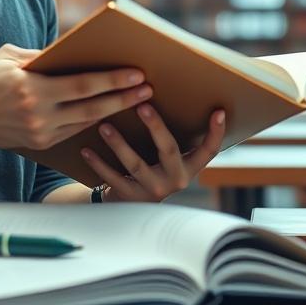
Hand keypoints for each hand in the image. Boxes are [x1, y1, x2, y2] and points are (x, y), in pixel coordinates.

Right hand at [0, 44, 154, 150]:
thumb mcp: (8, 57)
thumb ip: (41, 55)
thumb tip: (73, 49)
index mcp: (31, 88)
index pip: (82, 85)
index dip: (112, 80)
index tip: (137, 73)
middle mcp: (39, 114)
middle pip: (92, 107)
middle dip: (123, 98)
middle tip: (149, 89)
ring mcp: (41, 132)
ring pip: (87, 122)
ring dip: (115, 110)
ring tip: (139, 100)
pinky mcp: (43, 143)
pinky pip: (76, 131)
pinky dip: (96, 121)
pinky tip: (114, 111)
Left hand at [79, 104, 226, 201]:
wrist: (132, 208)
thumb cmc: (152, 169)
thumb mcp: (167, 159)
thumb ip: (170, 137)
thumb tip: (157, 96)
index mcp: (188, 167)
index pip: (209, 150)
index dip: (216, 132)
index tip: (218, 111)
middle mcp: (175, 180)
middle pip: (168, 150)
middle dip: (156, 126)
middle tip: (142, 105)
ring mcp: (153, 190)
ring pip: (135, 164)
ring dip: (118, 143)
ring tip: (104, 125)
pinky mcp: (131, 198)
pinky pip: (113, 178)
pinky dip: (98, 163)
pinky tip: (86, 149)